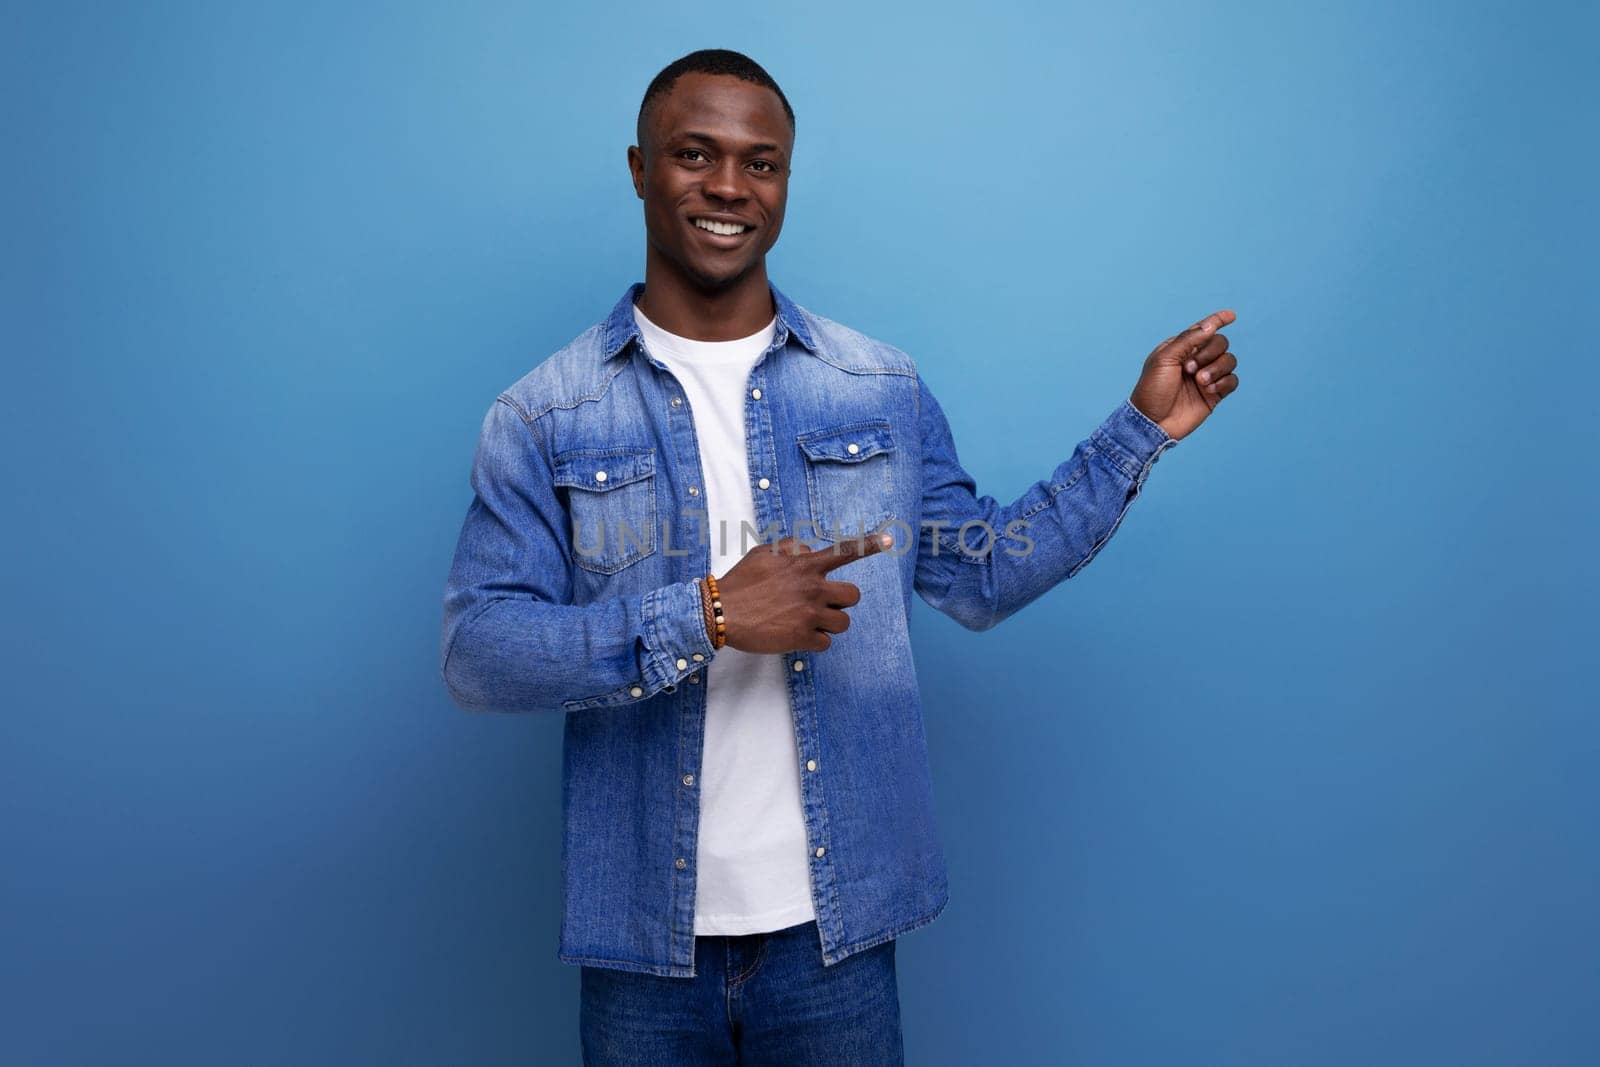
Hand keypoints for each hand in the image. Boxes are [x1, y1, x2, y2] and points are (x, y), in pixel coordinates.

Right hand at [714, 531, 892, 653]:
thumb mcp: (763, 553)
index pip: (845, 551)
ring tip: (807, 622)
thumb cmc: (740, 582)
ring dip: (829, 624)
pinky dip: (815, 643)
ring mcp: (810, 614)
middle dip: (842, 601)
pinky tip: (796, 636)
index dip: (870, 544)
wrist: (720, 612)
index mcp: (805, 565)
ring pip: (843, 622)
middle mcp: (812, 588)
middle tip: (823, 604)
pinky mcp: (803, 638)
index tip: (890, 539)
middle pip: (854, 596)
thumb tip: (808, 551)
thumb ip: (790, 548)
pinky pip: (826, 644)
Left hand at [1128, 309, 1240, 440]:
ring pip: (1229, 361)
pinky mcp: (1214, 394)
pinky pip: (1232, 380)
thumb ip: (1188, 340)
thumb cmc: (1152, 389)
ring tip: (1199, 381)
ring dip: (1216, 369)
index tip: (1231, 315)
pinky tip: (1208, 390)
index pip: (1203, 329)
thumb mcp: (1165, 359)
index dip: (1218, 320)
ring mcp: (1206, 377)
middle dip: (1209, 353)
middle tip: (1189, 369)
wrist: (1153, 422)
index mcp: (1181, 348)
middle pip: (1220, 343)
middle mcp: (1196, 360)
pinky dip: (1224, 382)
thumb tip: (1210, 325)